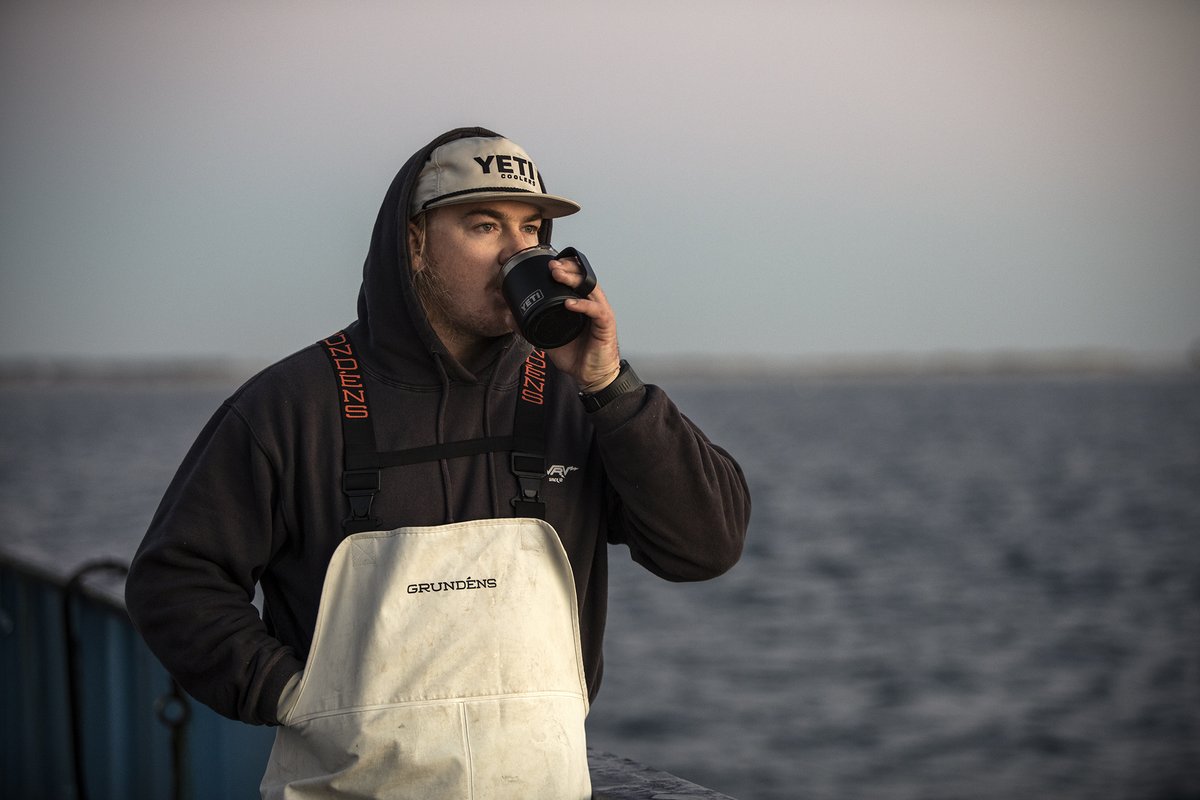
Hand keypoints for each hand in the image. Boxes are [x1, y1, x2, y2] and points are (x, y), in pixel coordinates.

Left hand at [543, 257, 621, 390]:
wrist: (591, 376)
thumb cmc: (577, 355)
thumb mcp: (547, 338)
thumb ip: (530, 327)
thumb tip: (508, 318)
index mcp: (581, 303)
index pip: (576, 278)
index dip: (565, 267)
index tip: (548, 264)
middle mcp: (592, 304)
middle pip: (584, 277)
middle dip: (568, 267)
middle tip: (551, 266)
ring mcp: (600, 313)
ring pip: (591, 288)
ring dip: (574, 280)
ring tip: (558, 275)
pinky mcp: (606, 325)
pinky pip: (596, 310)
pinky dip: (583, 305)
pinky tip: (570, 303)